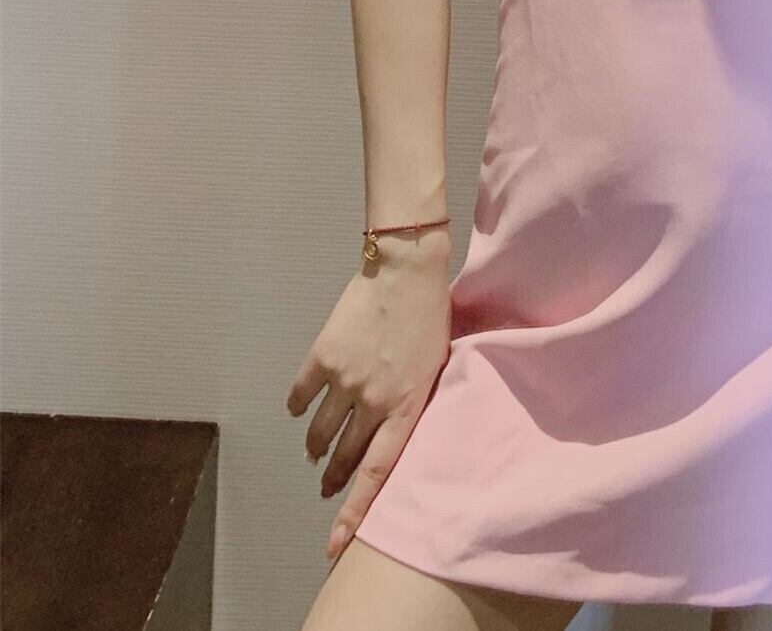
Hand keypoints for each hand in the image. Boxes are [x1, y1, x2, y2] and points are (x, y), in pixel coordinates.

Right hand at [286, 243, 451, 561]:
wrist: (406, 269)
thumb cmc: (431, 314)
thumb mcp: (436, 365)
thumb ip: (415, 399)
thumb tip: (397, 426)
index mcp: (407, 404)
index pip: (378, 471)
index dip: (356, 510)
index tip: (338, 541)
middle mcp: (374, 400)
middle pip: (345, 454)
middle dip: (334, 476)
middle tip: (328, 485)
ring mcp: (345, 380)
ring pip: (319, 431)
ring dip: (315, 445)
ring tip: (315, 450)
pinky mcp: (323, 357)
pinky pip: (301, 395)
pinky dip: (298, 406)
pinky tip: (299, 409)